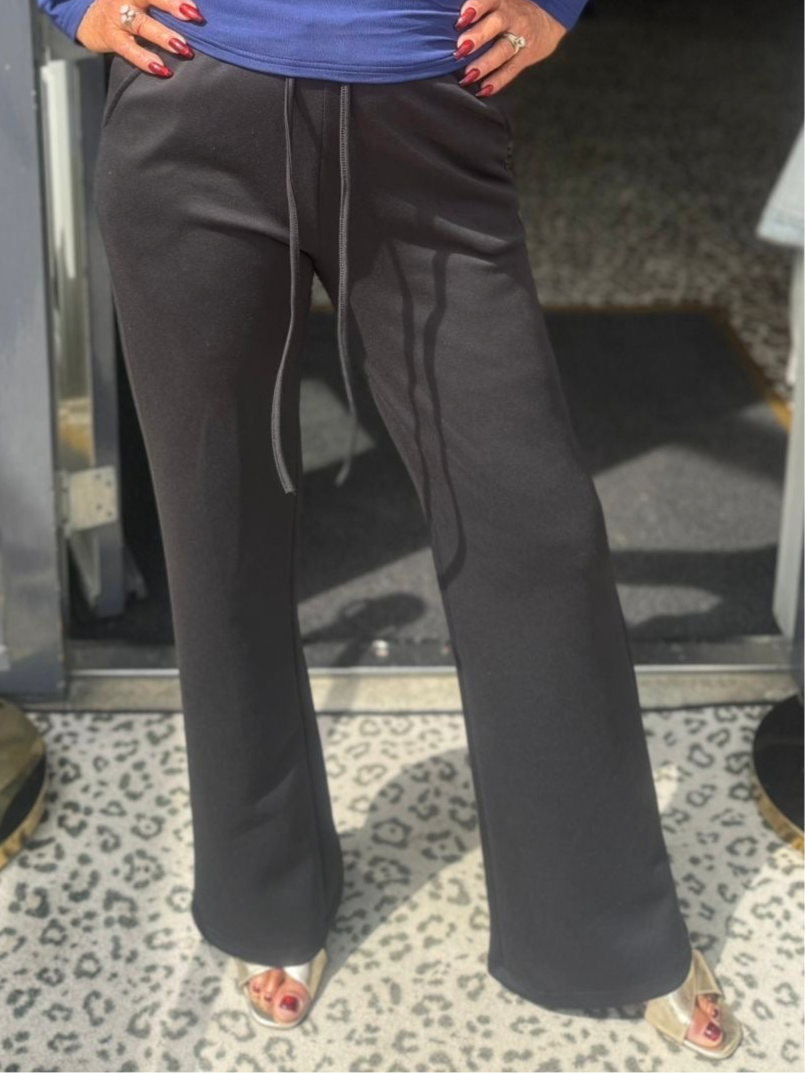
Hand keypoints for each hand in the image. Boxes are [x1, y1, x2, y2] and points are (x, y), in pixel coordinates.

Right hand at [75, 0, 202, 74]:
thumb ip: (162, 3)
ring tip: (183, 48)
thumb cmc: (129, 8)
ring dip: (163, 36)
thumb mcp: (143, 0)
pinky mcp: (111, 37)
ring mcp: (117, 16)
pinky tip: (162, 69)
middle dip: (171, 4)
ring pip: (141, 24)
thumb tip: (194, 14)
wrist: (91, 20)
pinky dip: (145, 59)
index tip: (195, 6)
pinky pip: (129, 49)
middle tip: (193, 16)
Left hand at [453, 0, 566, 94]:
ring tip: (468, 75)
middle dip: (478, 36)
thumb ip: (478, 10)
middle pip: (496, 24)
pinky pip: (511, 70)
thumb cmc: (508, 11)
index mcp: (501, 1)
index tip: (461, 19)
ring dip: (485, 63)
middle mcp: (512, 17)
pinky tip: (483, 90)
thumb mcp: (496, 3)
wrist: (545, 21)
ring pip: (503, 50)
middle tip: (460, 49)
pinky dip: (497, 81)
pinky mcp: (525, 57)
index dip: (476, 7)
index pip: (489, 0)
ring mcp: (520, 38)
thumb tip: (445, 19)